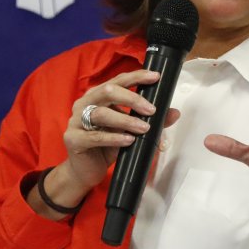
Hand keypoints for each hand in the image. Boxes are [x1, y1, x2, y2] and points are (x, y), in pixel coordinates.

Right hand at [47, 71, 180, 207]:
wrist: (86, 172)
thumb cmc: (106, 147)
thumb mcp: (129, 131)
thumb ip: (149, 120)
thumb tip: (174, 113)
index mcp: (97, 96)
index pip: (117, 80)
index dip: (136, 77)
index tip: (155, 77)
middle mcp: (84, 103)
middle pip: (108, 91)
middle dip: (132, 98)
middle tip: (152, 110)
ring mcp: (76, 121)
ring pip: (101, 113)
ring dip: (126, 120)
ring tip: (143, 128)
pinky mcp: (73, 139)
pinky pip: (95, 136)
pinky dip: (114, 138)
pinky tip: (128, 140)